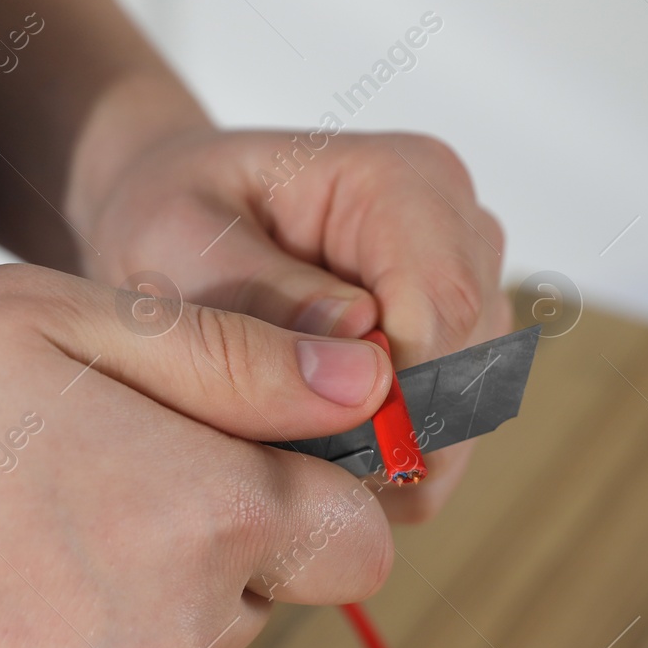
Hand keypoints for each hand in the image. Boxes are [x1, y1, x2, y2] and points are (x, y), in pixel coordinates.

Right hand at [0, 265, 395, 647]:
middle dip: (202, 537)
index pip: (358, 536)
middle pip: (255, 594)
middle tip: (73, 477)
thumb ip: (233, 358)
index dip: (312, 488)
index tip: (236, 457)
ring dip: (122, 603)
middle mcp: (180, 640)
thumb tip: (361, 379)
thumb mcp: (53, 319)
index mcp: (210, 516)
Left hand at [73, 127, 510, 522]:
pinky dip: (385, 466)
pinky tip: (314, 451)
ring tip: (285, 449)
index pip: (445, 303)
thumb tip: (356, 338)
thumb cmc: (178, 221)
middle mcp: (459, 231)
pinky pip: (448, 440)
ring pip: (466, 414)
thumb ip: (255, 292)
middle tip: (284, 463)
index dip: (396, 395)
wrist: (182, 231)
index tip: (315, 446)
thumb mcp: (177, 243)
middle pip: (469, 367)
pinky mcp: (462, 351)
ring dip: (384, 457)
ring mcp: (470, 293)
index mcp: (402, 181)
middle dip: (386, 438)